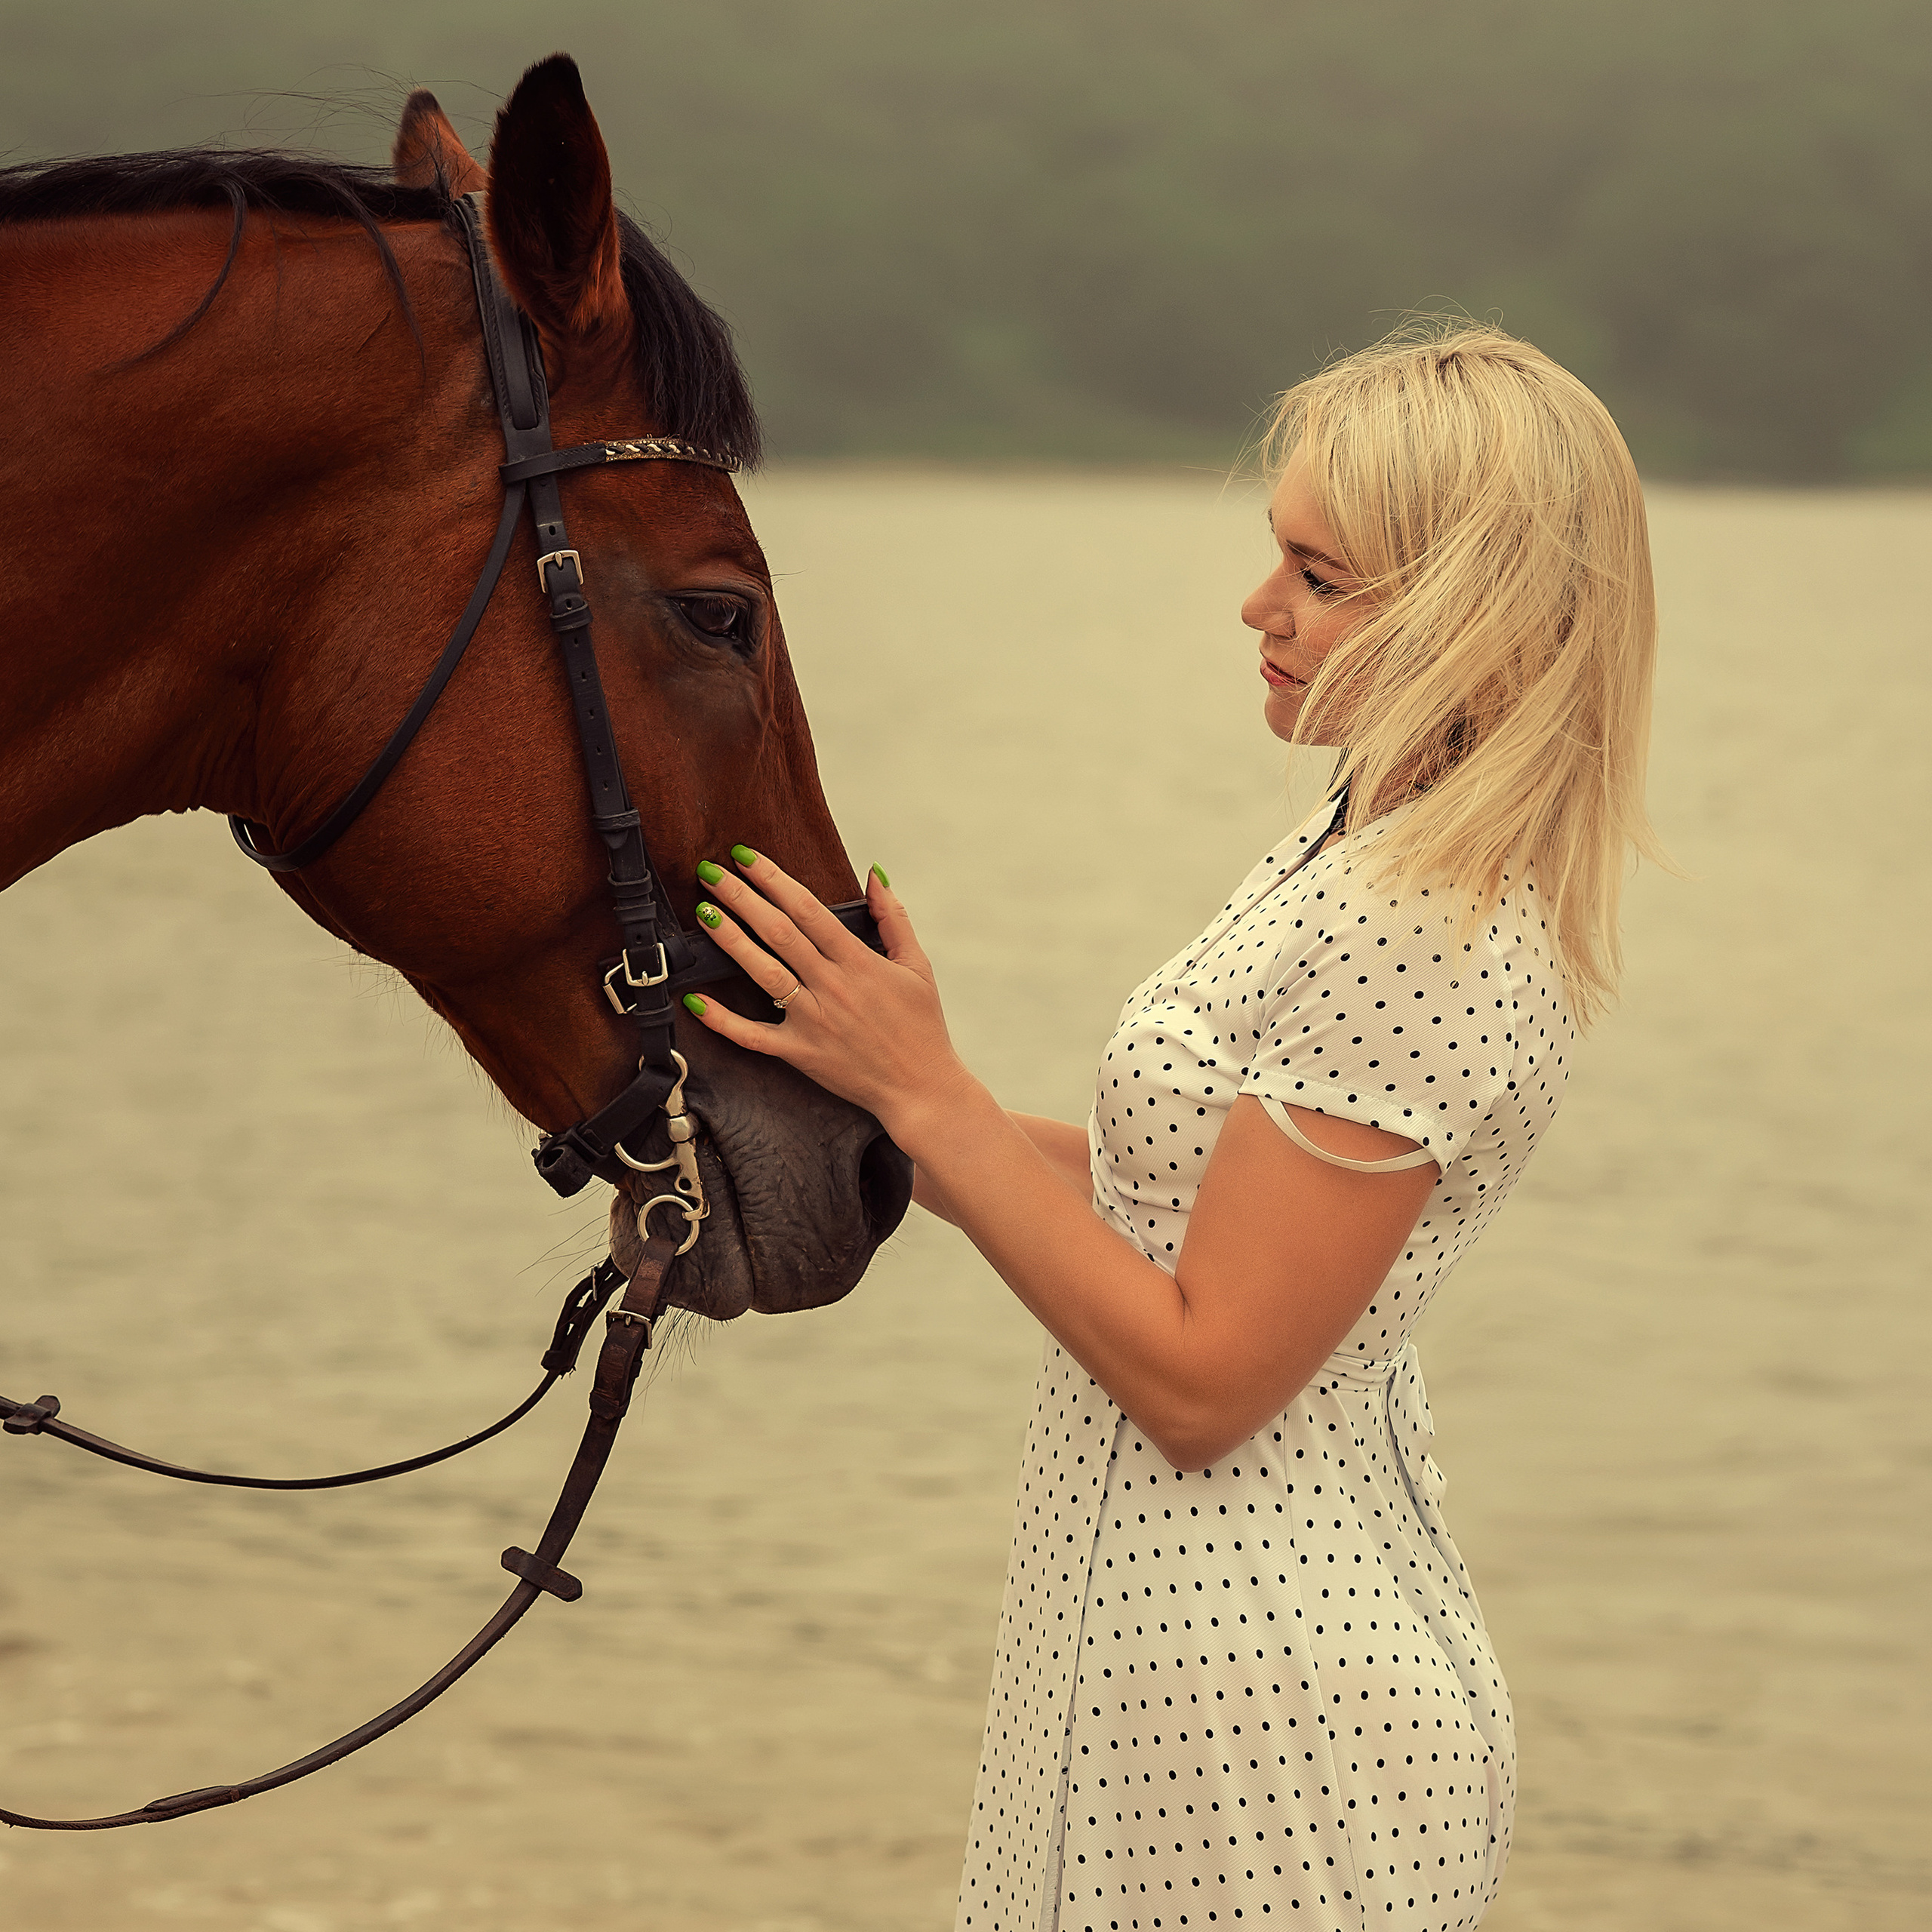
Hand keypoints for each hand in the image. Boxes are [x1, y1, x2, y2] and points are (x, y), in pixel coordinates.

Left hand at [680, 849, 976, 1146]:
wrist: (921, 1088)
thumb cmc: (922, 1027)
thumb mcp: (918, 966)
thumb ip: (893, 918)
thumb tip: (874, 875)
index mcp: (860, 962)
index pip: (808, 909)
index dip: (774, 879)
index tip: (747, 857)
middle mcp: (833, 986)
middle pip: (779, 933)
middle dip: (742, 898)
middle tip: (712, 873)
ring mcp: (814, 1020)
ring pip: (764, 973)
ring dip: (731, 941)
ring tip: (704, 913)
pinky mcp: (800, 1053)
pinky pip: (753, 1036)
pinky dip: (723, 1019)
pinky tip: (695, 1000)